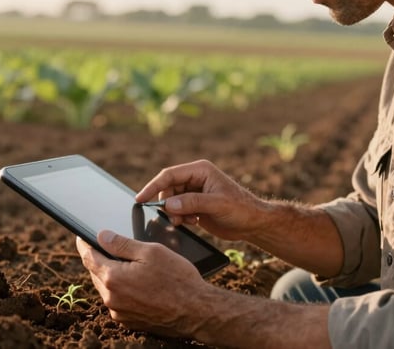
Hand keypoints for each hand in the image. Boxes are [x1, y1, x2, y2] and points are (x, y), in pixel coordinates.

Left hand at [76, 230, 207, 335]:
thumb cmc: (177, 279)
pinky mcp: (129, 321)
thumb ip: (122, 244)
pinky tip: (135, 282)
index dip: (84, 244)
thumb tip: (102, 236)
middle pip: (96, 273)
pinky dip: (120, 289)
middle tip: (104, 246)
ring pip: (106, 287)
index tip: (81, 236)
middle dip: (99, 258)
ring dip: (110, 274)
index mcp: (114, 278)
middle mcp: (112, 298)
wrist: (196, 312)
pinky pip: (117, 300)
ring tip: (123, 263)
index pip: (89, 257)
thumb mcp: (151, 252)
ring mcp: (119, 312)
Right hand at [136, 159, 265, 240]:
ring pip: (170, 201)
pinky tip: (192, 223)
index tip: (140, 199)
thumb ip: (192, 203)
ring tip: (186, 222)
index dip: (153, 186)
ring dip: (173, 213)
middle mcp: (195, 179)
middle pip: (167, 188)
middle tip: (174, 219)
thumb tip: (167, 204)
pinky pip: (177, 210)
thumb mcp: (217, 204)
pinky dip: (179, 218)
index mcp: (200, 170)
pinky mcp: (195, 205)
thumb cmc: (241, 209)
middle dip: (166, 204)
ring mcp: (194, 192)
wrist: (253, 224)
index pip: (169, 175)